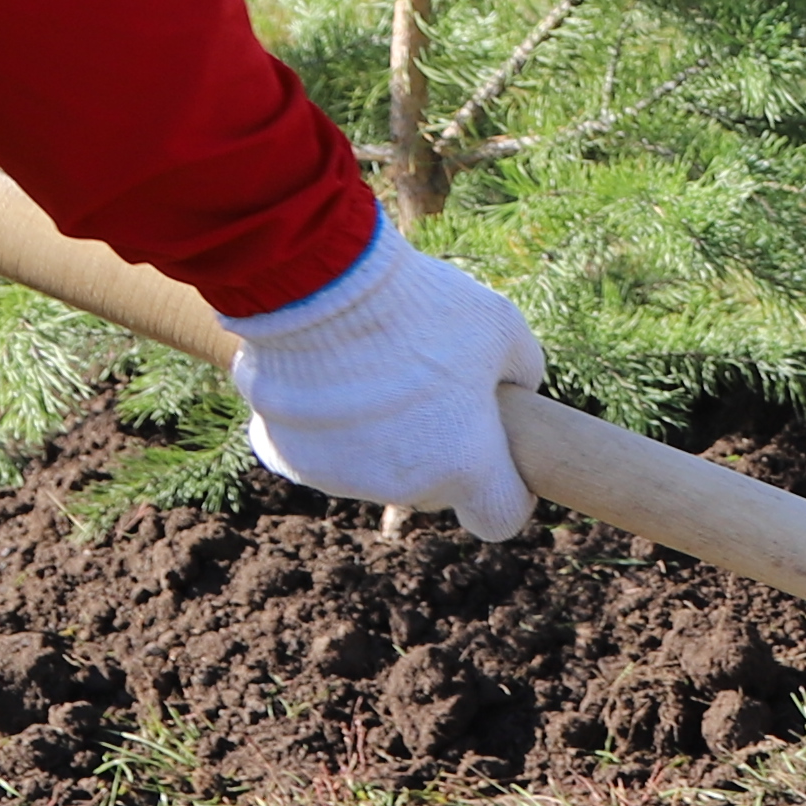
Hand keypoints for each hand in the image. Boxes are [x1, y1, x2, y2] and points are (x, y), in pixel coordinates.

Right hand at [222, 215, 548, 536]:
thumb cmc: (419, 306)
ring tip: (375, 370)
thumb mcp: (502, 326)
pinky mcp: (286, 457)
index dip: (508, 493)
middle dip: (442, 452)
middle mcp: (403, 486)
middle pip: (435, 488)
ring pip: (376, 470)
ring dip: (383, 438)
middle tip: (435, 391)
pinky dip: (329, 427)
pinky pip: (320, 452)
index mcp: (466, 465)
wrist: (319, 287)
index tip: (505, 461)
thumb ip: (520, 373)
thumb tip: (516, 391)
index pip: (500, 518)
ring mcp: (340, 477)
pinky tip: (327, 379)